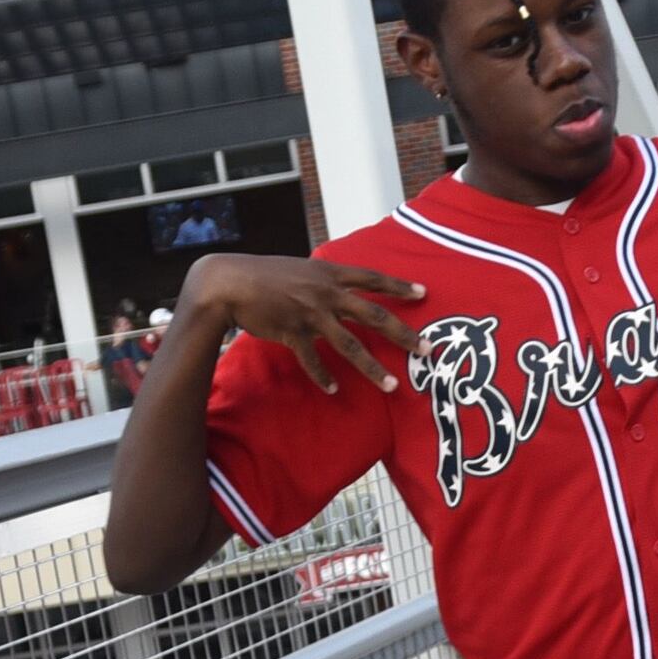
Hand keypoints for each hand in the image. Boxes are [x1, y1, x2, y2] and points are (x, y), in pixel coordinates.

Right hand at [182, 254, 427, 394]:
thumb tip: (342, 288)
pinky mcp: (292, 332)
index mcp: (329, 272)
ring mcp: (310, 314)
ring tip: (391, 385)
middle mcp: (326, 293)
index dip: (399, 286)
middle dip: (403, 333)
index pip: (373, 278)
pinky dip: (324, 376)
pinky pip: (313, 360)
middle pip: (373, 315)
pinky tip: (334, 389)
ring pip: (349, 345)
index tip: (424, 293)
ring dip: (372, 367)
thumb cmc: (265, 274)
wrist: (231, 282)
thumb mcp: (302, 268)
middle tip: (426, 349)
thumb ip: (325, 280)